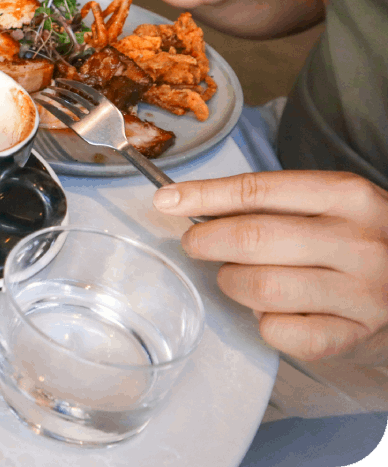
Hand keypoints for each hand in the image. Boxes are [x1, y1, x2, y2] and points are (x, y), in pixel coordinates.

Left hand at [154, 171, 387, 363]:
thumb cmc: (357, 241)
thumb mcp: (329, 206)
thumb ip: (269, 203)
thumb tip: (182, 201)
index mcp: (349, 197)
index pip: (258, 190)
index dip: (203, 196)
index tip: (166, 200)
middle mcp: (358, 242)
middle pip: (252, 238)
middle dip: (207, 241)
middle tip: (196, 245)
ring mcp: (361, 292)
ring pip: (260, 287)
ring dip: (233, 283)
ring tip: (239, 278)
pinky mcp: (353, 336)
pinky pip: (280, 332)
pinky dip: (263, 323)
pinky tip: (274, 312)